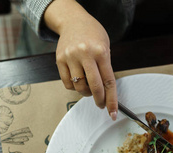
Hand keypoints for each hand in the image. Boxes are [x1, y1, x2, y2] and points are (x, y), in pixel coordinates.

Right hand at [44, 0, 117, 119]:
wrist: (73, 21)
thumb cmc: (92, 34)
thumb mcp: (105, 46)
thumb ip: (105, 67)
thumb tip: (106, 92)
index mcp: (100, 51)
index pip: (108, 81)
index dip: (111, 100)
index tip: (113, 112)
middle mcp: (85, 54)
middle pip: (94, 87)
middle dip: (99, 100)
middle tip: (101, 105)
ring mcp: (71, 57)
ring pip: (79, 87)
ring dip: (86, 93)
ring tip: (89, 88)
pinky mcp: (59, 60)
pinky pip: (67, 83)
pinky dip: (74, 87)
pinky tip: (78, 81)